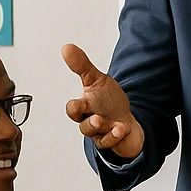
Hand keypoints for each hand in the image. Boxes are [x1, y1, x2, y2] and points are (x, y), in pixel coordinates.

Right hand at [62, 43, 144, 158]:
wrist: (124, 118)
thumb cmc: (107, 101)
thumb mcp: (97, 80)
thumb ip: (82, 65)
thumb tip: (66, 47)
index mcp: (85, 106)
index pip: (73, 109)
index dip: (75, 107)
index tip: (80, 103)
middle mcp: (90, 121)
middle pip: (82, 126)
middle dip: (89, 123)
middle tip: (98, 119)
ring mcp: (100, 133)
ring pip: (96, 136)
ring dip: (105, 131)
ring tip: (114, 125)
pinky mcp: (111, 141)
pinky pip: (109, 143)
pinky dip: (115, 136)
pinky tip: (122, 129)